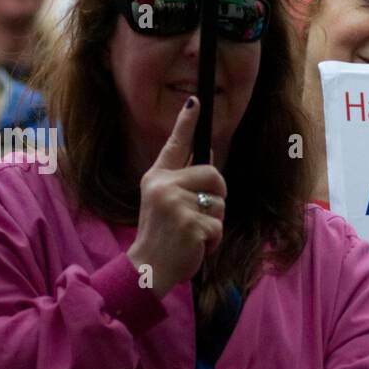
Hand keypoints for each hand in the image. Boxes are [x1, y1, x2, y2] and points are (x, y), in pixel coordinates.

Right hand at [127, 97, 227, 298]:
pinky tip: (194, 246)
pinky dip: (213, 240)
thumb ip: (182, 182)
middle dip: (218, 195)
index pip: (175, 145)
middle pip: (214, 174)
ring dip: (214, 223)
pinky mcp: (190, 224)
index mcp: (156, 178)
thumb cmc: (161, 236)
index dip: (186, 122)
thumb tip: (209, 156)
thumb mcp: (164, 202)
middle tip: (199, 216)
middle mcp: (163, 186)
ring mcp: (176, 204)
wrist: (148, 268)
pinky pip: (218, 226)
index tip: (195, 100)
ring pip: (220, 202)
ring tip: (192, 233)